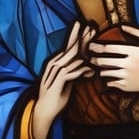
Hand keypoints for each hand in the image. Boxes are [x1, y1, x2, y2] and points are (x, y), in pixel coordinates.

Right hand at [32, 21, 94, 138]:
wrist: (44, 111)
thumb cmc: (55, 97)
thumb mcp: (67, 83)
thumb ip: (75, 73)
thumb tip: (87, 67)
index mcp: (57, 64)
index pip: (68, 48)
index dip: (78, 37)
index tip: (87, 29)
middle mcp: (55, 65)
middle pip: (70, 49)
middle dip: (81, 38)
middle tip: (91, 28)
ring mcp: (55, 73)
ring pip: (71, 59)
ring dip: (84, 53)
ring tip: (93, 46)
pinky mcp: (57, 82)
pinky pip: (70, 73)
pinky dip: (81, 71)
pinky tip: (89, 71)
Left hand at [87, 25, 138, 97]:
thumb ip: (135, 32)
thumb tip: (122, 27)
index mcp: (132, 52)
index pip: (110, 48)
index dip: (99, 48)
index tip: (92, 47)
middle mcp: (128, 64)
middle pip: (105, 61)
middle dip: (96, 60)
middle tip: (92, 59)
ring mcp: (128, 75)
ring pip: (108, 73)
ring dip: (102, 71)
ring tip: (101, 70)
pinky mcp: (128, 85)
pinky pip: (114, 83)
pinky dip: (110, 81)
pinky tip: (110, 80)